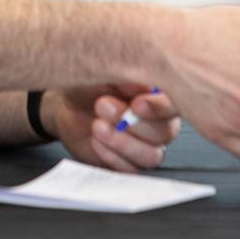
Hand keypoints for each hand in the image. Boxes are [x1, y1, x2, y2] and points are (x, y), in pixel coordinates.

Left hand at [45, 83, 181, 172]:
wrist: (64, 101)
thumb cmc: (88, 82)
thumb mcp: (105, 68)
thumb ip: (129, 76)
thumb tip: (145, 86)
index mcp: (159, 95)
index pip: (175, 105)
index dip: (159, 108)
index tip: (136, 104)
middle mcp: (158, 121)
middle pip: (166, 132)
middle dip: (133, 123)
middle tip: (103, 106)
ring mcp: (144, 145)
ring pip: (151, 155)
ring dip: (122, 142)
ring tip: (98, 125)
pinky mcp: (127, 163)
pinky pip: (131, 170)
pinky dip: (111, 155)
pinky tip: (96, 140)